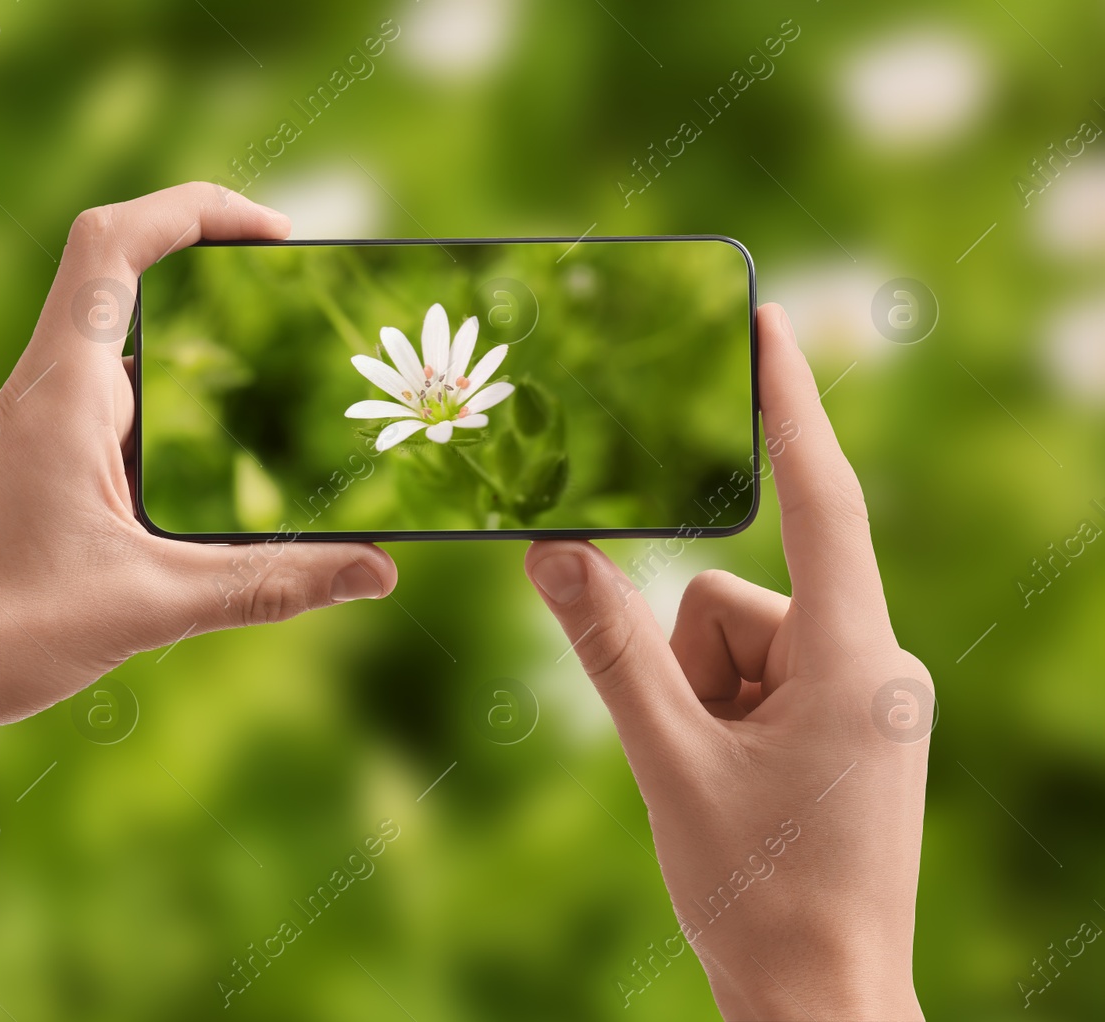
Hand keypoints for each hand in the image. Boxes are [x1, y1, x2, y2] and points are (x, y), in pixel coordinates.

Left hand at [0, 184, 398, 1020]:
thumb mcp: (150, 604)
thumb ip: (270, 584)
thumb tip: (379, 572)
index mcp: (65, 390)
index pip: (117, 241)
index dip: (199, 208)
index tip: (280, 235)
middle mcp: (44, 393)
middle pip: (127, 284)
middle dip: (218, 285)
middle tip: (301, 317)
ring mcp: (32, 433)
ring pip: (122, 358)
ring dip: (196, 361)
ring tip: (280, 401)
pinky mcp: (29, 476)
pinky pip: (109, 416)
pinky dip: (169, 422)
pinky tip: (212, 481)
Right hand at [525, 304, 928, 1019]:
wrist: (821, 1001)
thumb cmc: (759, 894)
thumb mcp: (666, 761)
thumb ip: (607, 648)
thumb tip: (550, 550)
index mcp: (853, 658)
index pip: (822, 502)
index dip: (790, 406)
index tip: (767, 322)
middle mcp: (873, 663)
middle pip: (734, 603)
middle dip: (685, 668)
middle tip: (690, 759)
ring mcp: (864, 698)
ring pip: (734, 644)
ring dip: (697, 702)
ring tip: (713, 788)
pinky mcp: (850, 725)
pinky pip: (756, 678)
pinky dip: (717, 718)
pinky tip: (728, 792)